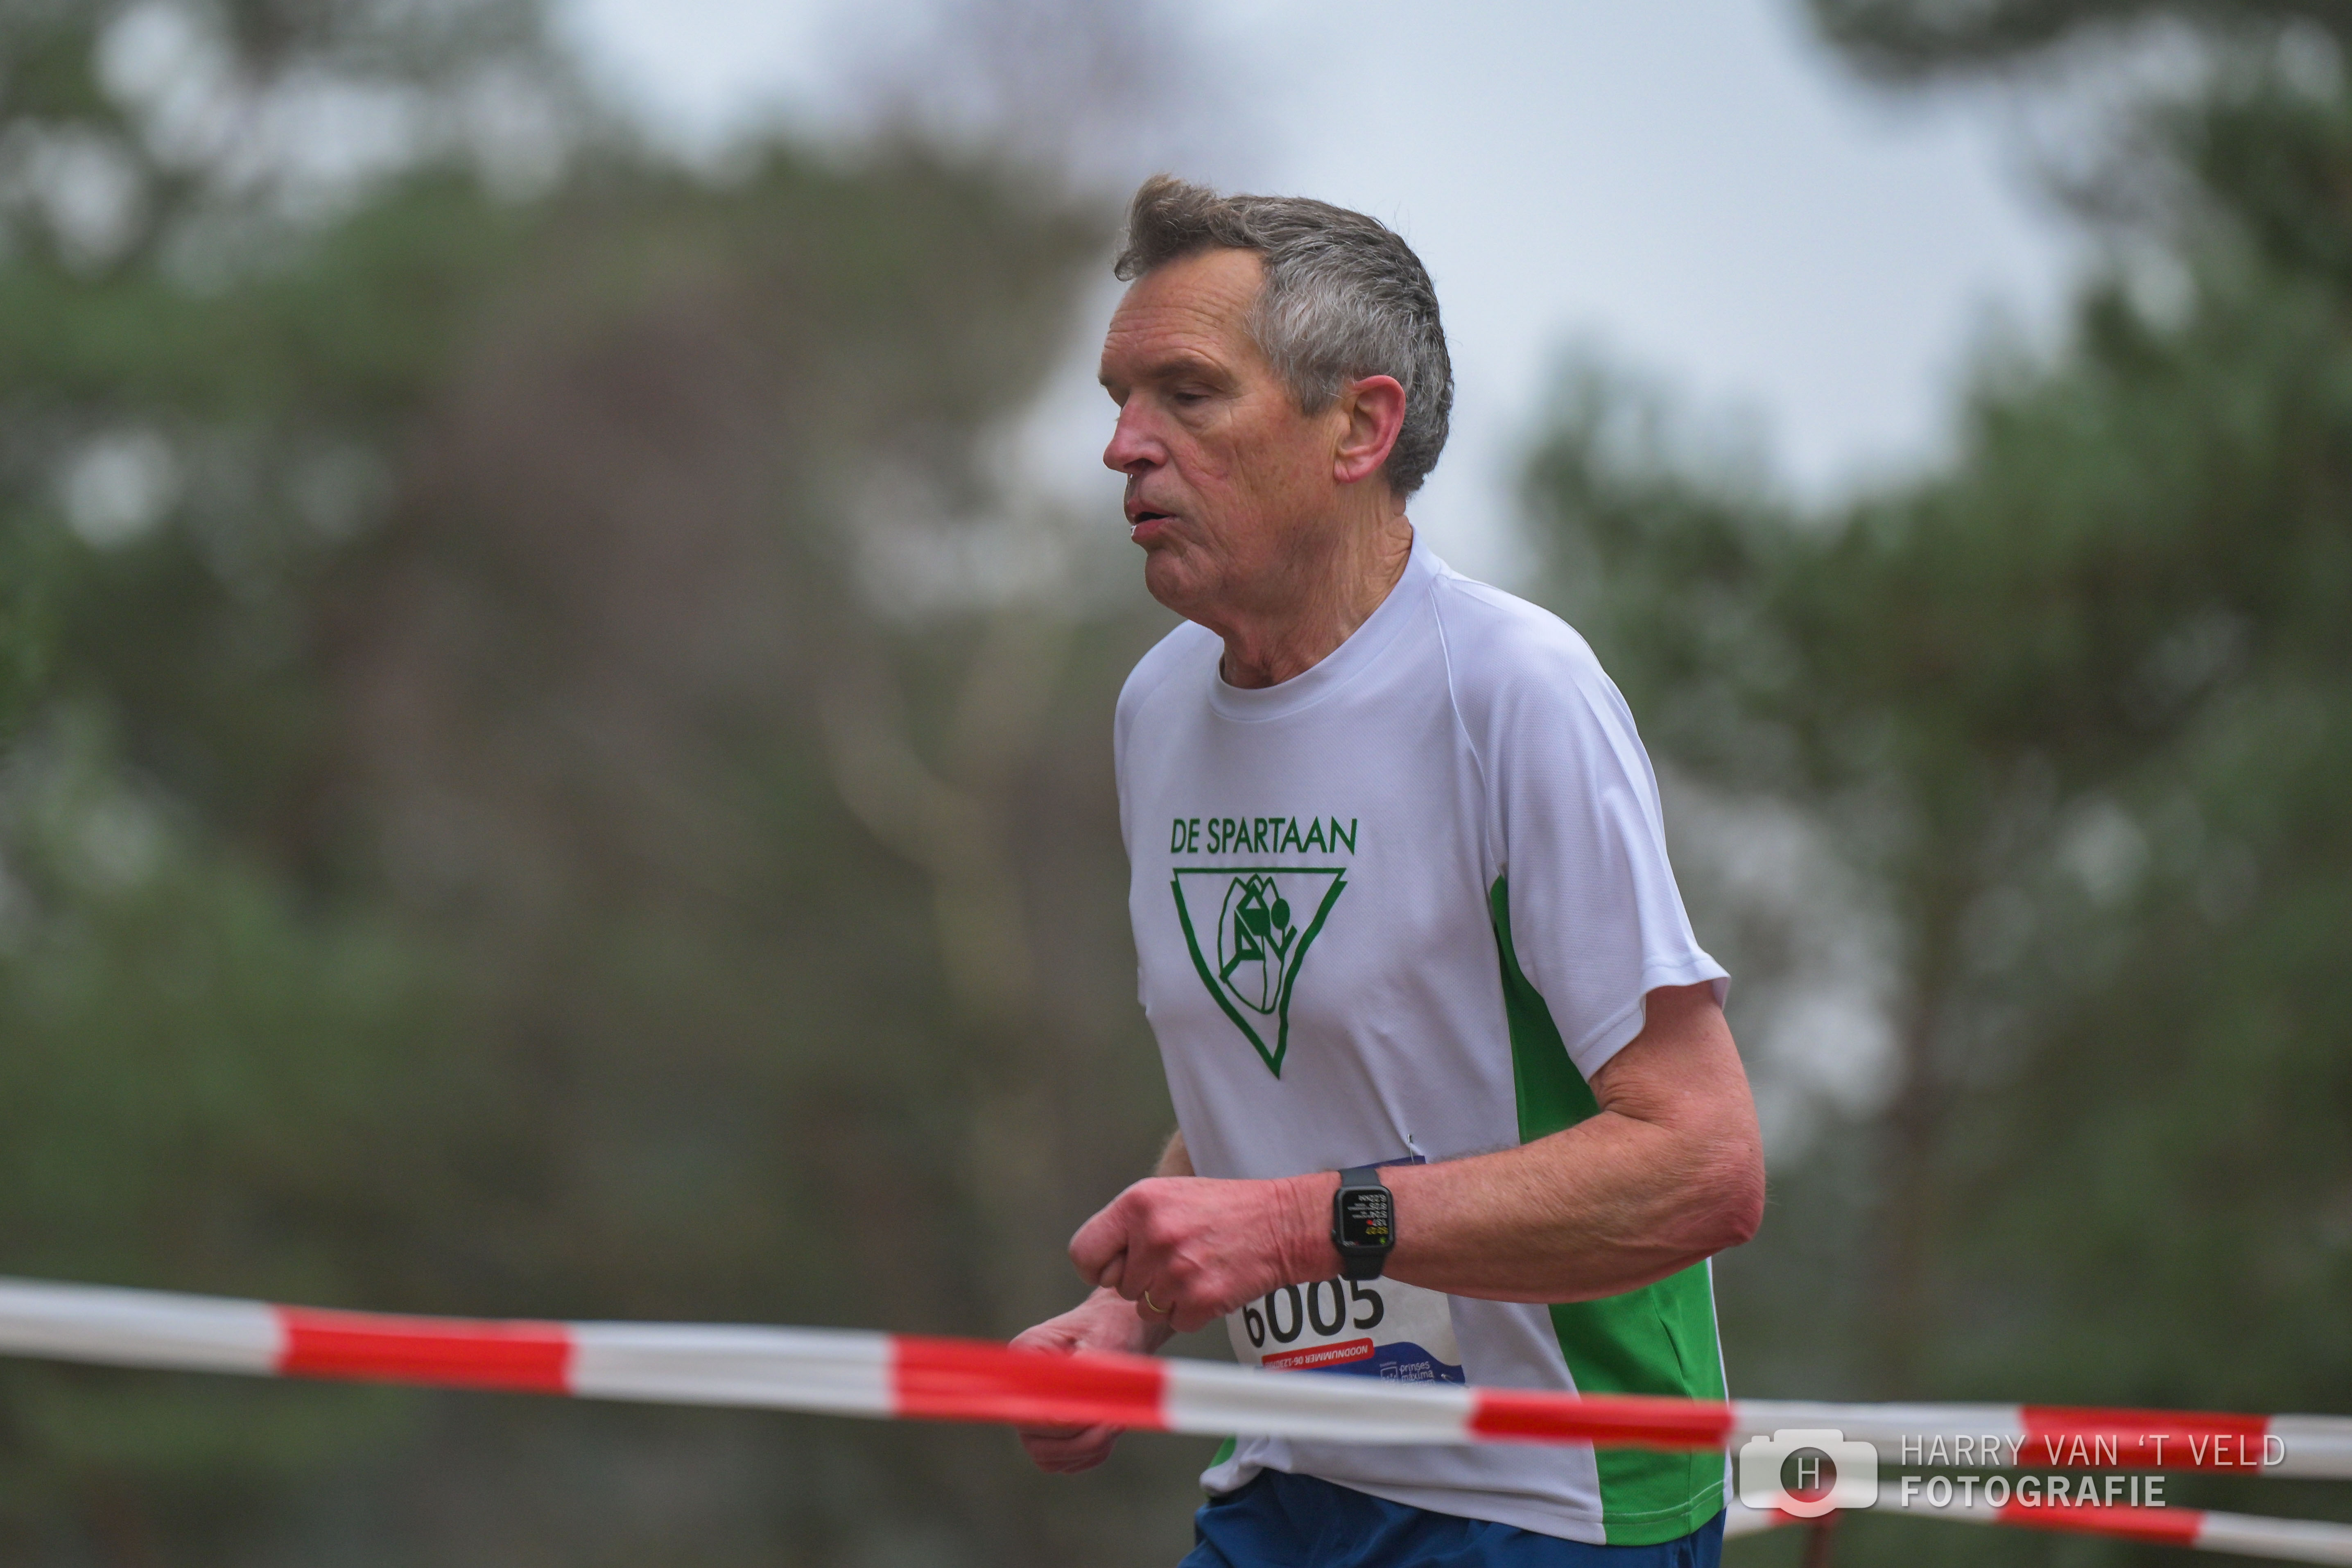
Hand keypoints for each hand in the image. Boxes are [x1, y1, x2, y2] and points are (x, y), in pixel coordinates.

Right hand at [1009, 1289, 1167, 1473]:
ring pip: (1052, 1459)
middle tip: (1116, 1420)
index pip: (1028, 1407)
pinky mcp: (1054, 1437)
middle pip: (1036, 1443)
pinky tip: (1112, 1426)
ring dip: (1089, 1448)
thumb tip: (1072, 1410)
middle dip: (1081, 1440)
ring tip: (1118, 1420)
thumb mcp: (1102, 1340)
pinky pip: (1070, 1462)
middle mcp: (1022, 1393)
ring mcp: (1035, 1419)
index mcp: (1023, 1360)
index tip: (1097, 1417)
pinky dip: (1094, 1452)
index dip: (1059, 1422)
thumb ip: (1084, 1373)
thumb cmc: (1109, 1328)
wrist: (1119, 1329)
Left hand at [1069, 1173, 1337, 1334]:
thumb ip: (1128, 1225)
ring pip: (1145, 1308)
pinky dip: (1192, 1312)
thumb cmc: (1223, 1209)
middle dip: (1141, 1281)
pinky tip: (1211, 1284)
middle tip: (1175, 1260)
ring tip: (1196, 1268)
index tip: (1116, 1267)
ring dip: (1168, 1298)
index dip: (1097, 1267)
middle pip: (1118, 1286)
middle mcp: (1153, 1235)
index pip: (1083, 1252)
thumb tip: (1098, 1265)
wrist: (1282, 1223)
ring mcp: (1177, 1269)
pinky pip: (1176, 1322)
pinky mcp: (1200, 1299)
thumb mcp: (1167, 1195)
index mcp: (1137, 1203)